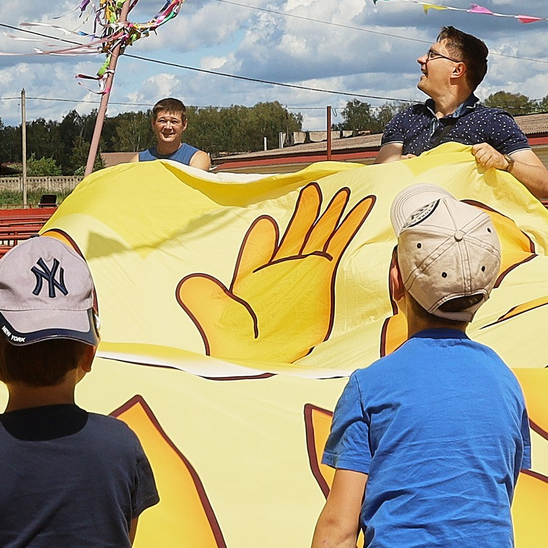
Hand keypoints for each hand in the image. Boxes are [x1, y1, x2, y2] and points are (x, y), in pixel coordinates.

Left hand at [176, 182, 376, 365]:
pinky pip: (337, 243)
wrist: (266, 362)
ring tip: (345, 191)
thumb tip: (188, 284)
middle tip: (317, 185)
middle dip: (308, 210)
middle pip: (297, 231)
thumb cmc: (242, 344)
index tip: (266, 221)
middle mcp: (283, 269)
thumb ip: (205, 299)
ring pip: (319, 233)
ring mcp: (305, 270)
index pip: (260, 247)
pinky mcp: (323, 275)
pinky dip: (347, 226)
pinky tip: (359, 208)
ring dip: (330, 213)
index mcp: (256, 274)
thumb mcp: (218, 318)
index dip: (263, 235)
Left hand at [470, 143, 507, 170]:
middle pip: (477, 155)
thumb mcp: (485, 152)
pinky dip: (488, 166)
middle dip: (479, 160)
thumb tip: (471, 156)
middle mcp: (488, 147)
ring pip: (482, 160)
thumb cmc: (491, 157)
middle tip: (483, 161)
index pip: (474, 148)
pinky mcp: (495, 158)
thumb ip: (478, 152)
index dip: (475, 154)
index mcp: (484, 145)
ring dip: (483, 164)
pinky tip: (490, 165)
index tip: (478, 156)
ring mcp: (492, 152)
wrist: (503, 160)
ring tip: (486, 163)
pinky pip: (487, 164)